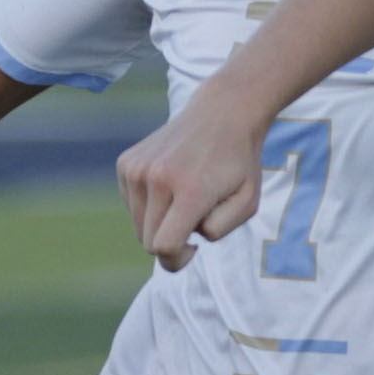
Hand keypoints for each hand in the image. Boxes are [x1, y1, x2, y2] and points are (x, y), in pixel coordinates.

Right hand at [113, 96, 266, 270]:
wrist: (221, 114)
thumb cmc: (238, 164)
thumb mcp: (247, 202)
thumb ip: (218, 230)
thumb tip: (184, 239)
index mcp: (190, 190)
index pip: (163, 247)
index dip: (176, 261)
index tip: (192, 251)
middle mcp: (157, 178)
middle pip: (147, 241)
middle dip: (170, 243)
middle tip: (195, 221)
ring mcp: (137, 168)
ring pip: (137, 226)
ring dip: (159, 223)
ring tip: (183, 200)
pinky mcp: (126, 163)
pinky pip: (131, 206)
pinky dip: (149, 205)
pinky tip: (170, 185)